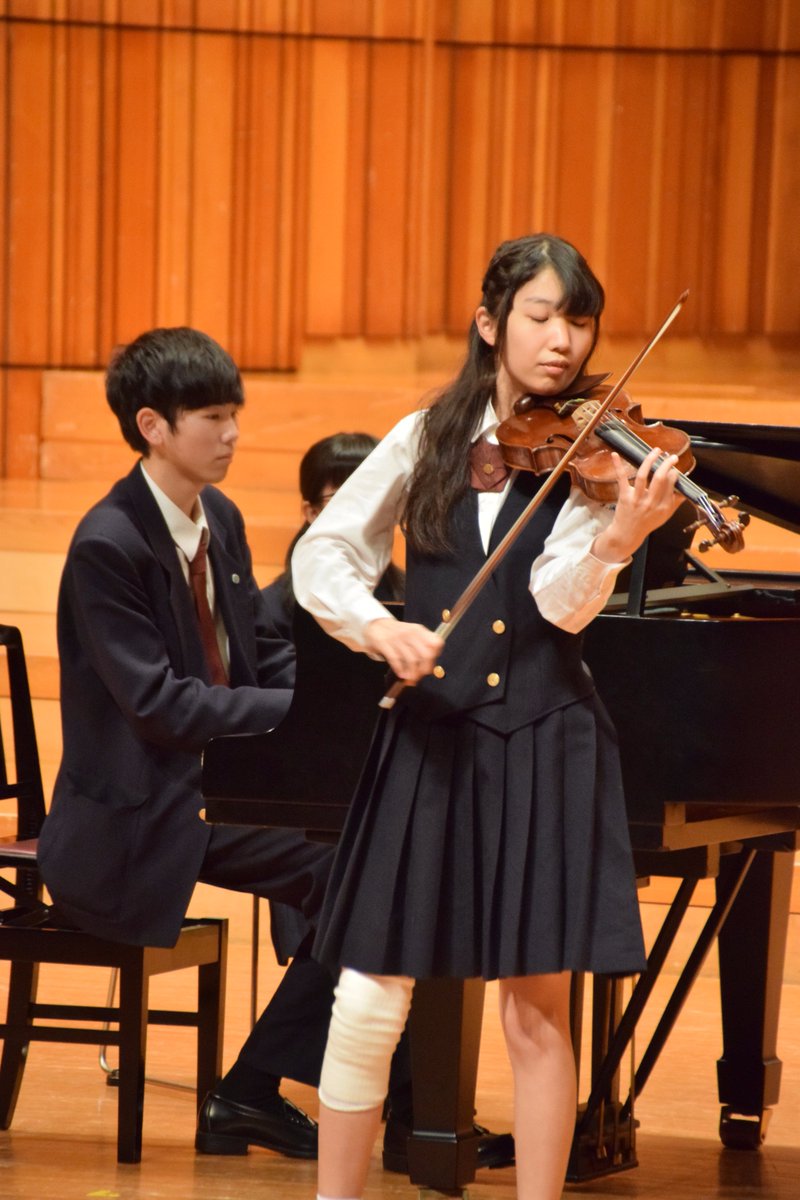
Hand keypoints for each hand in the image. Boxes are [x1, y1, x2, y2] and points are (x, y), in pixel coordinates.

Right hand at [364, 618, 443, 682]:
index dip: (434, 657)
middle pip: (425, 655)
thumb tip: (431, 664)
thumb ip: (424, 645)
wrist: (376, 625)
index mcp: (419, 630)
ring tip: (410, 678)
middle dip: (424, 669)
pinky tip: (401, 674)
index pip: (435, 644)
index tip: (429, 667)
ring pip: (411, 660)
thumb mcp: (412, 633)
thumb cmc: (396, 633)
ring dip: (412, 673)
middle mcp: (409, 633)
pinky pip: (395, 660)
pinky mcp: (384, 643)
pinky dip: (399, 670)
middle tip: (419, 676)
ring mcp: (396, 638)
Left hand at [592, 448, 682, 562]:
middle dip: (667, 464)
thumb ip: (676, 502)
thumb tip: (685, 490)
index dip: (673, 474)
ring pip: (643, 476)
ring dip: (650, 460)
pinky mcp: (624, 496)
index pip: (671, 485)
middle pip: (661, 478)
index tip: (673, 467)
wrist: (627, 534)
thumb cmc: (647, 523)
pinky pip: (622, 479)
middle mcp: (651, 502)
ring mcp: (637, 499)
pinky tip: (615, 454)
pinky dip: (618, 466)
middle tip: (672, 457)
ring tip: (656, 451)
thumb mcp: (665, 516)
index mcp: (663, 506)